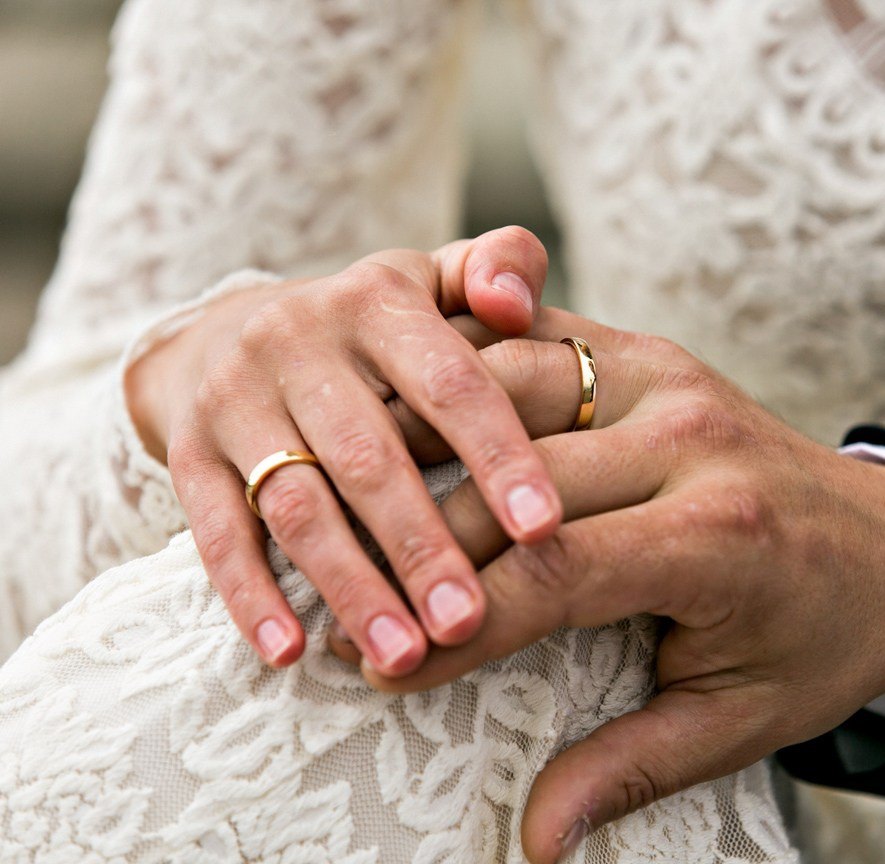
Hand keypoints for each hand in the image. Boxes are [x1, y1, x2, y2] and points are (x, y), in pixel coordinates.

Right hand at [125, 226, 562, 674]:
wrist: (230, 328)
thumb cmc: (372, 324)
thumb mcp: (433, 278)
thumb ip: (498, 267)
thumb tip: (518, 300)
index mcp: (377, 300)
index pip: (449, 383)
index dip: (498, 456)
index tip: (544, 530)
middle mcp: (297, 342)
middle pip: (367, 456)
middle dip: (420, 545)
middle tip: (468, 621)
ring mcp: (234, 399)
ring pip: (295, 503)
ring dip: (348, 585)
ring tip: (403, 656)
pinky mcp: (188, 454)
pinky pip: (214, 532)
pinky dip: (249, 595)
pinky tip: (290, 652)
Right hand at [349, 308, 884, 863]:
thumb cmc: (824, 640)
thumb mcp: (746, 721)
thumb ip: (635, 767)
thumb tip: (541, 841)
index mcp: (720, 534)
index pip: (554, 572)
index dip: (459, 626)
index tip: (390, 670)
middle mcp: (691, 437)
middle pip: (514, 484)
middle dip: (422, 551)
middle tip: (357, 609)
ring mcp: (668, 377)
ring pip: (509, 388)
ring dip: (425, 442)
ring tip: (357, 504)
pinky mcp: (651, 355)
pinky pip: (537, 345)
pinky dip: (468, 376)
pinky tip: (413, 416)